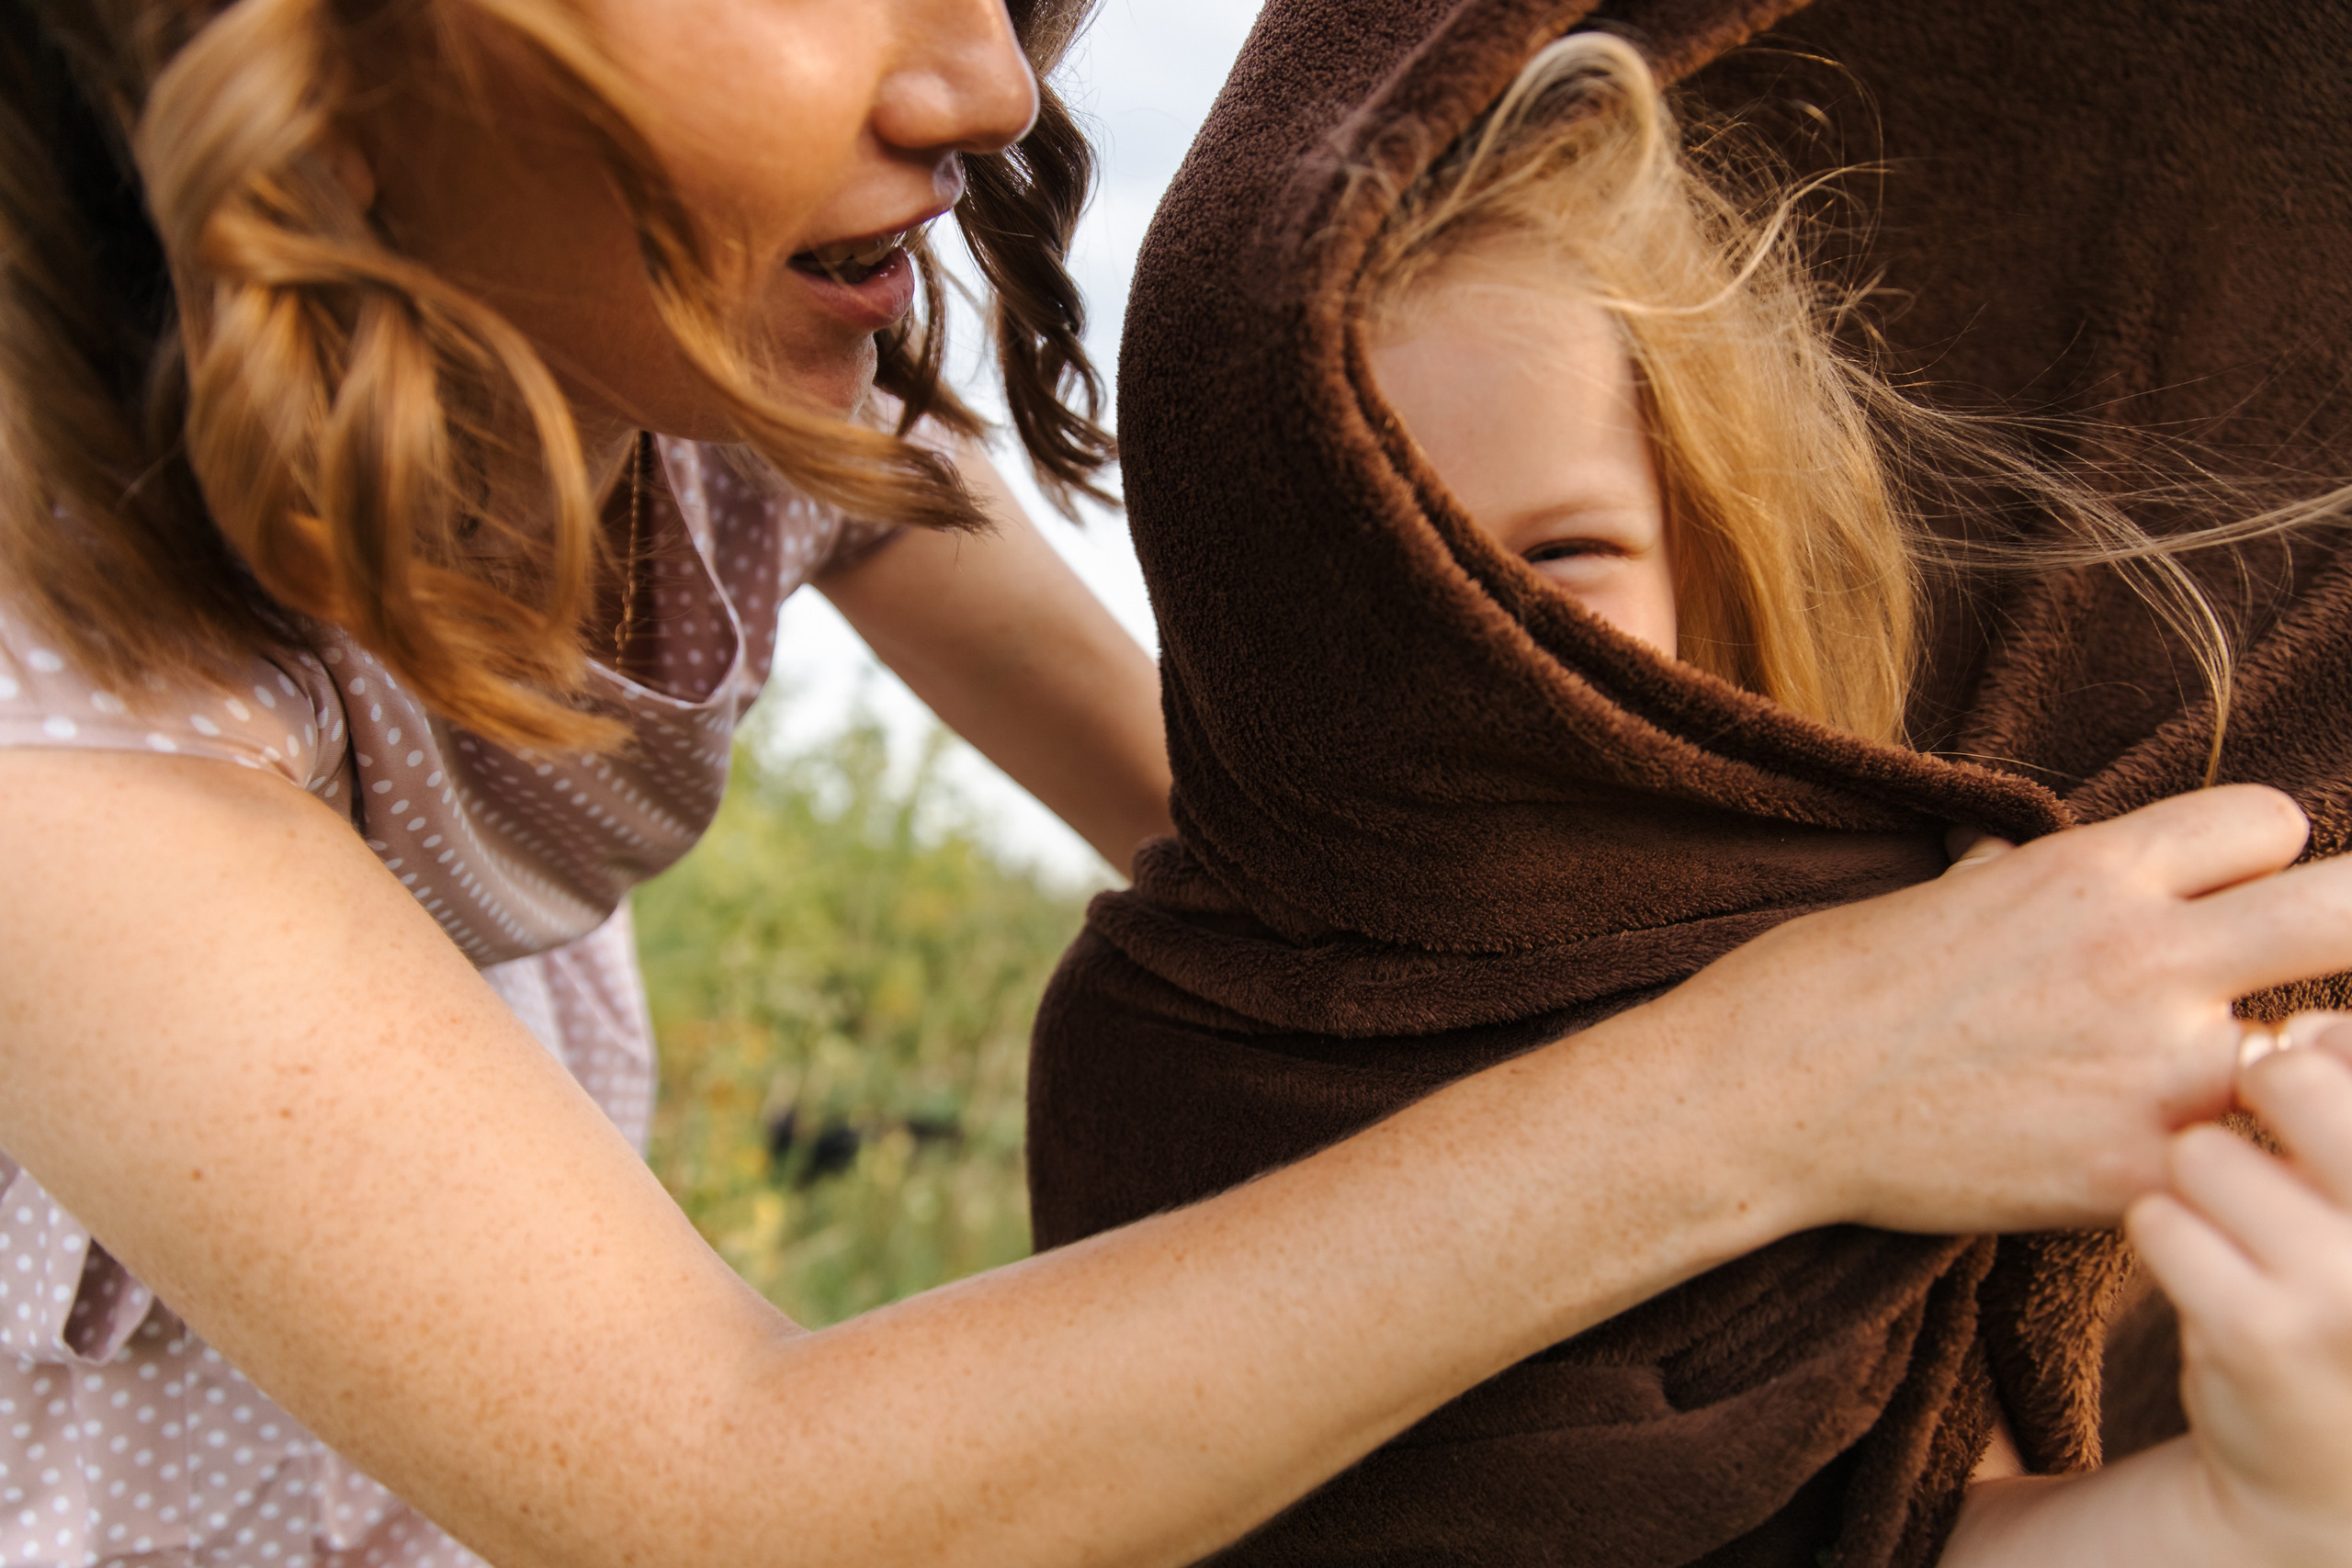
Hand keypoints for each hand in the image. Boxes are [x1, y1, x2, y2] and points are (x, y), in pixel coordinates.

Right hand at [1652, 785, 2351, 1236]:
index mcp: (2094, 870)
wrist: (1763, 1098)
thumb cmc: (1825, 983)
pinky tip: (2120, 1153)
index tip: (2230, 893)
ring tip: (2173, 1083)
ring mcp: (2153, 1072)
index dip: (2259, 859)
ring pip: (2301, 1057)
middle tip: (2304, 963)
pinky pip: (2227, 1155)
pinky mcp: (2134, 1171)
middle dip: (2345, 932)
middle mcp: (2145, 957)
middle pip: (2348, 915)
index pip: (2275, 825)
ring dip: (2257, 1067)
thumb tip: (2028, 860)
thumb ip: (2029, 878)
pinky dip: (2193, 1156)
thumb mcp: (1942, 889)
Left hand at [2128, 1019, 2351, 1567]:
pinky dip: (2166, 1234)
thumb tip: (2302, 1026)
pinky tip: (2207, 1275)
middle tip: (2262, 1142)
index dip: (2323, 1054)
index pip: (2351, 1049)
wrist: (2325, 1462)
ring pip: (2203, 1152)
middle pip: (2290, 1077)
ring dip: (2200, 1181)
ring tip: (2242, 1232)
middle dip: (2255, 1090)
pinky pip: (2158, 1217)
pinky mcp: (2258, 1332)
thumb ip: (2347, 1097)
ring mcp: (2346, 1288)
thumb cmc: (2344, 1284)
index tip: (2309, 1102)